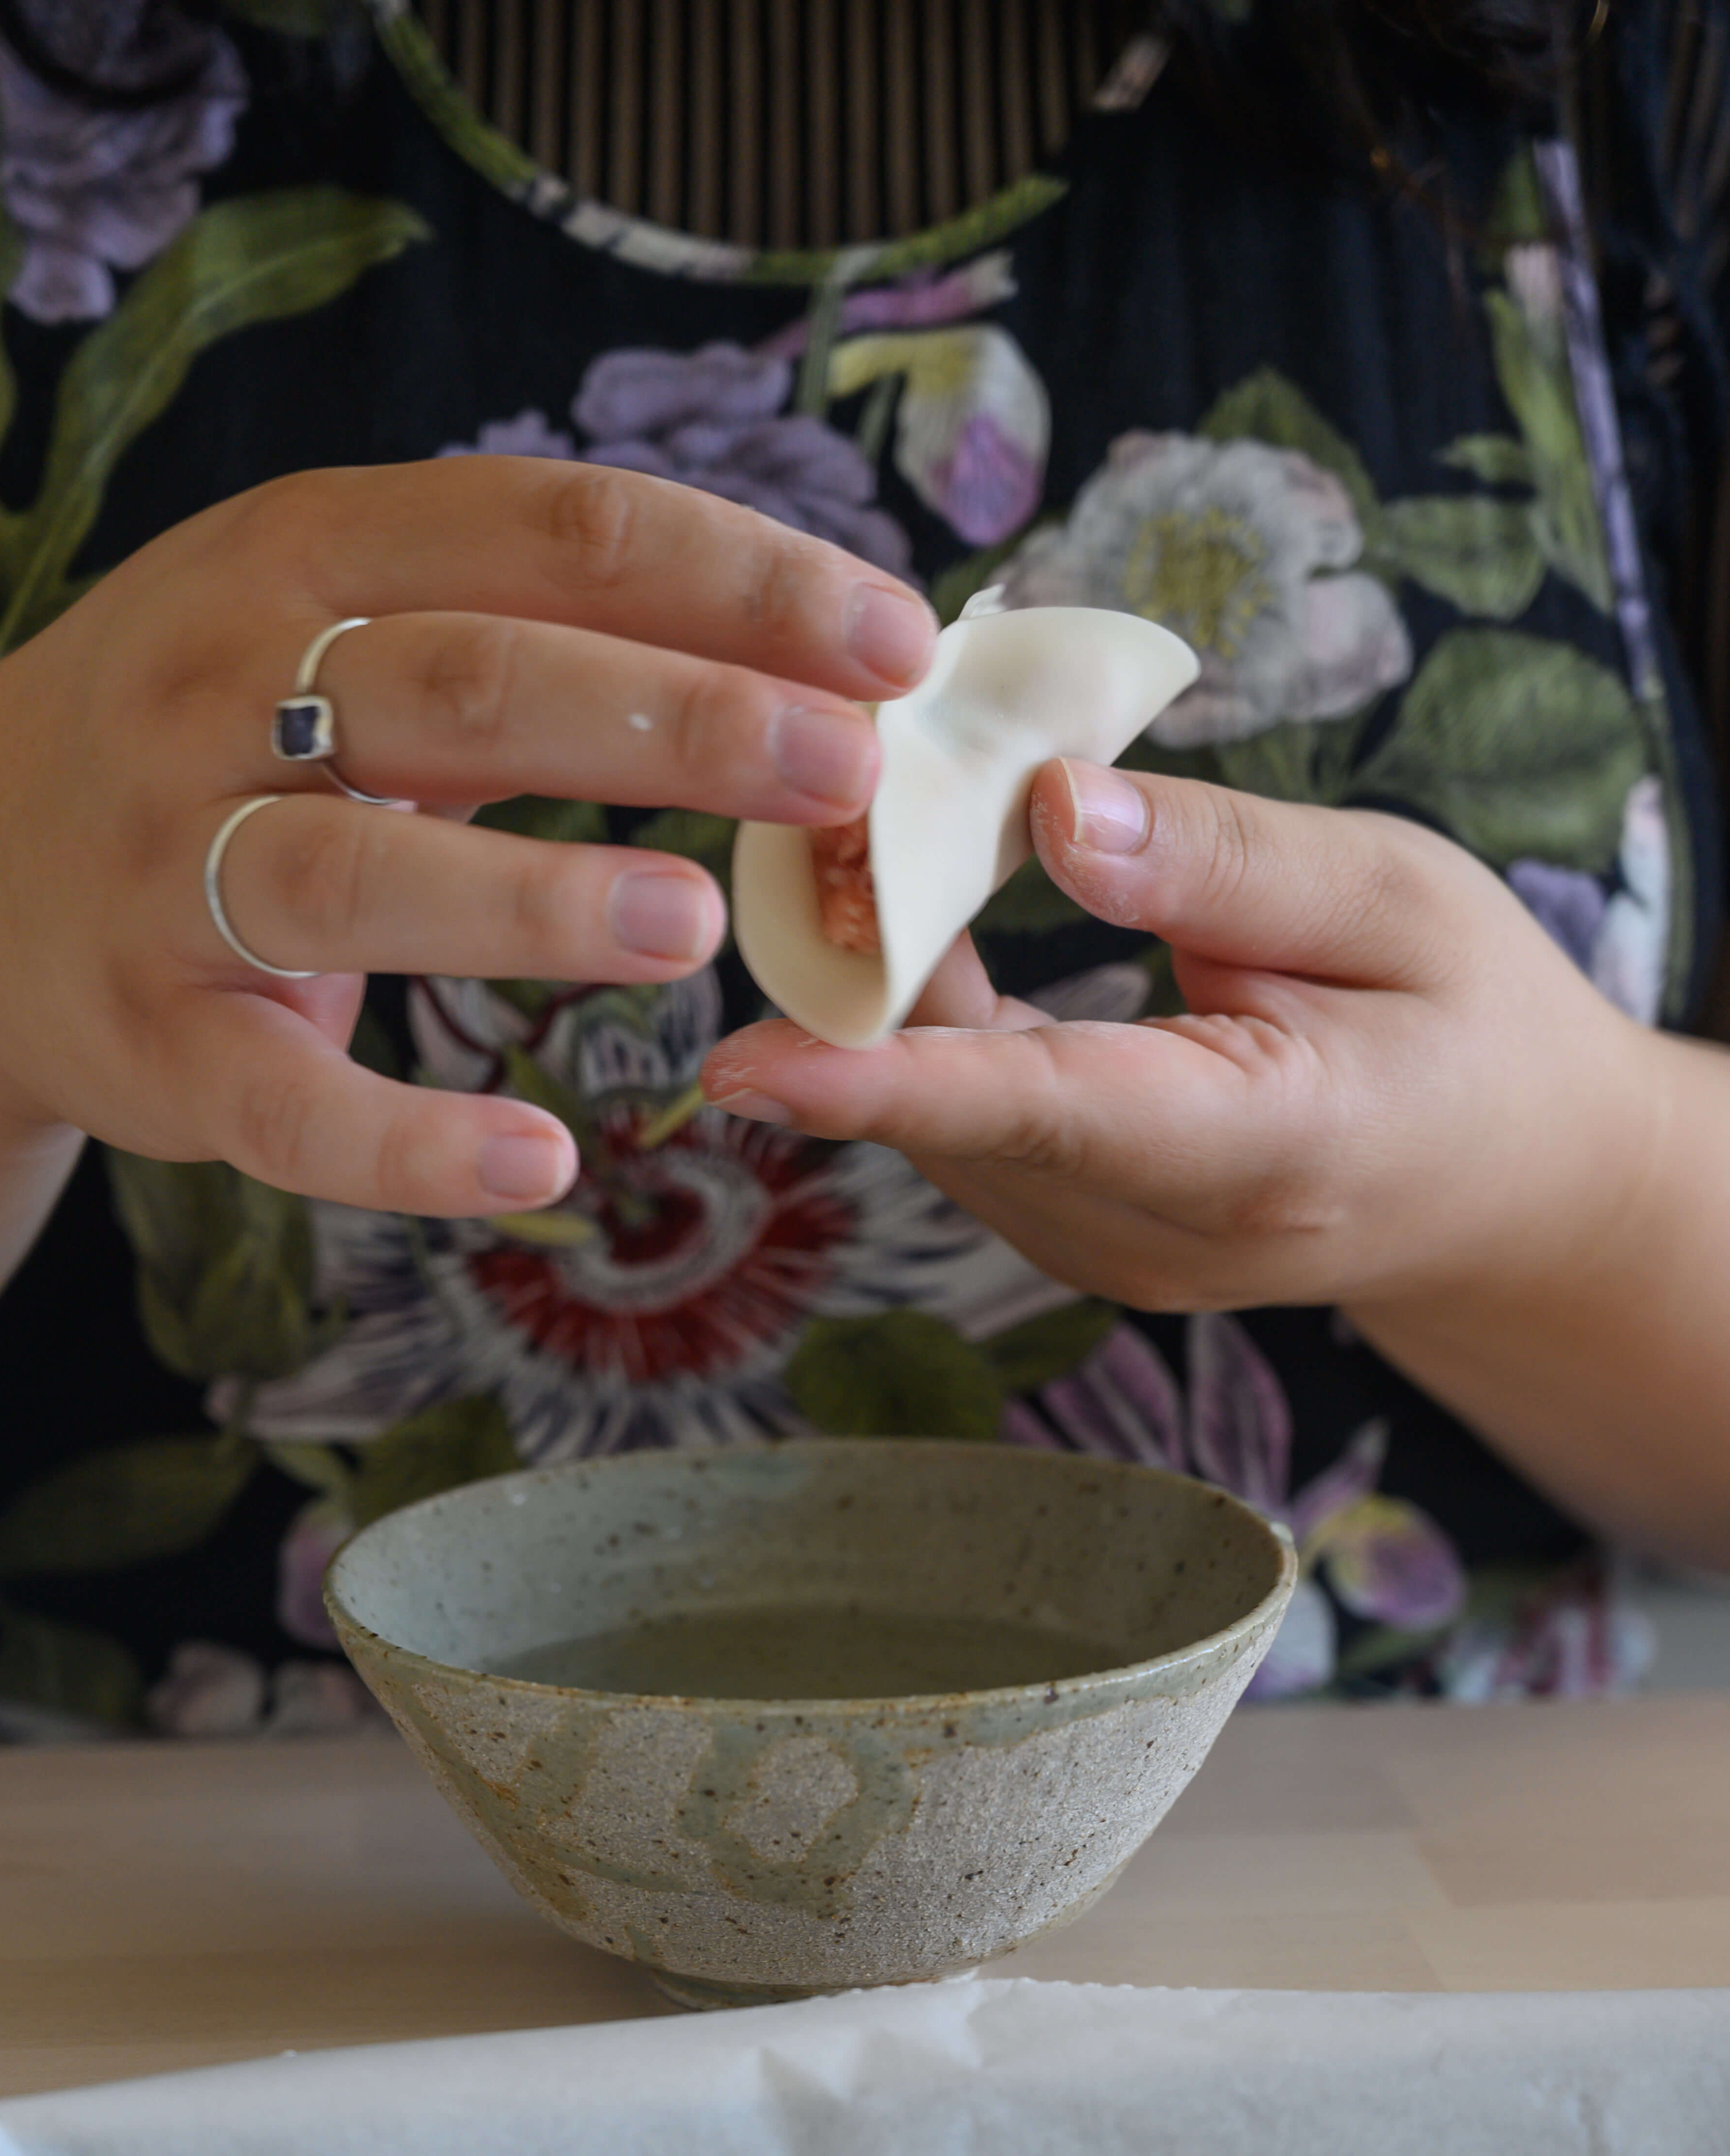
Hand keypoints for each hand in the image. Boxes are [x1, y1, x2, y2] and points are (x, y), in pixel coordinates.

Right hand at [0, 457, 932, 1216]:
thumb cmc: (227, 740)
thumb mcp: (344, 632)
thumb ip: (535, 631)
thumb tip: (808, 659)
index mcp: (305, 557)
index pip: (553, 533)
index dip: (737, 580)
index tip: (896, 643)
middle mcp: (226, 691)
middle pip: (475, 684)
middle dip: (678, 719)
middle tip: (846, 772)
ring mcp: (174, 872)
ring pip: (365, 877)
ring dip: (538, 900)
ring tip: (696, 926)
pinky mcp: (151, 1042)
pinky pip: (286, 1103)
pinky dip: (410, 1144)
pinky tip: (541, 1164)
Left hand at [702, 758, 1662, 1321]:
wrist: (1513, 1184)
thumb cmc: (1473, 1022)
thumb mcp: (1398, 897)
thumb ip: (1224, 860)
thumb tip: (1054, 804)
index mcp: (1263, 1148)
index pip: (1047, 1116)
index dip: (884, 1088)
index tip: (740, 1068)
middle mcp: (1159, 1233)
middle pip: (957, 1111)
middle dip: (857, 969)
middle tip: (807, 806)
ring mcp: (1106, 1254)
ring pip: (938, 1122)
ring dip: (881, 989)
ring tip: (860, 838)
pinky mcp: (1073, 1235)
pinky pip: (961, 1127)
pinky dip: (921, 1026)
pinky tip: (912, 913)